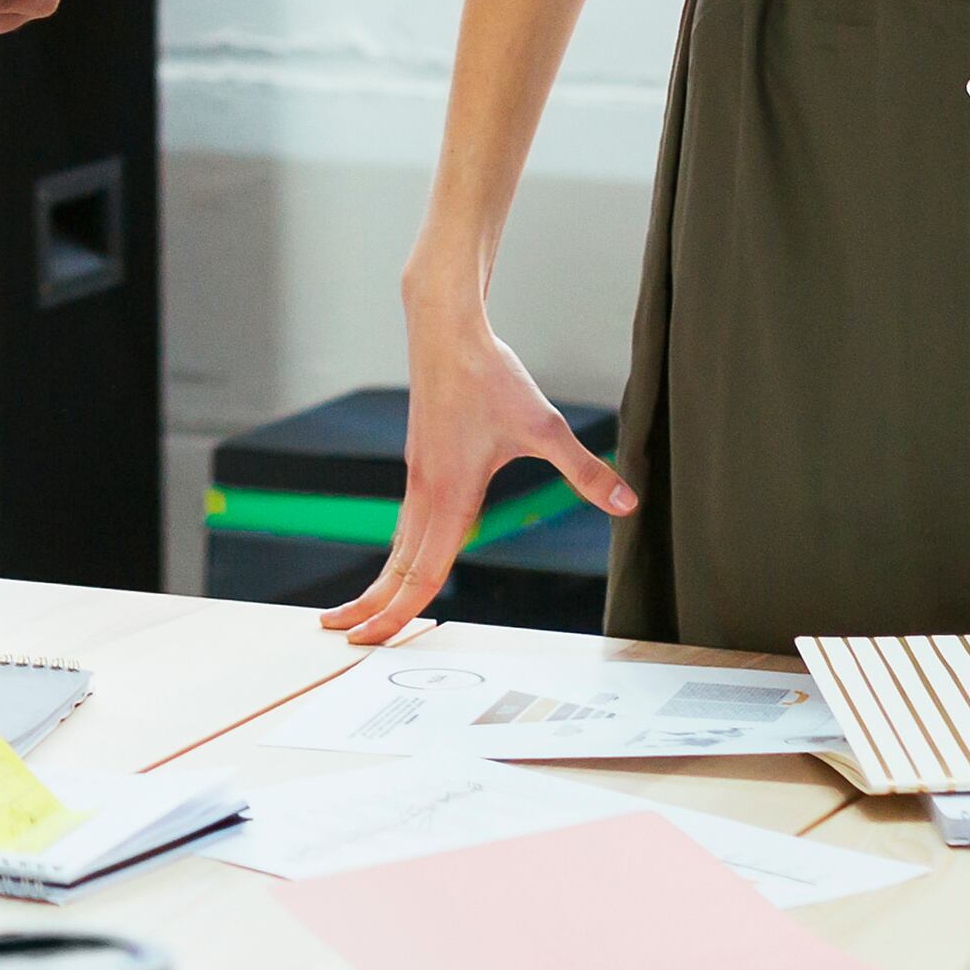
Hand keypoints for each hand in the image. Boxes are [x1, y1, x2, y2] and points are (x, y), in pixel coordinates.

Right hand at [317, 285, 634, 641]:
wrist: (445, 330)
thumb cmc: (490, 376)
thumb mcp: (544, 426)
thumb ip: (584, 469)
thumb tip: (627, 501)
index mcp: (448, 495)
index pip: (421, 572)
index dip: (397, 612)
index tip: (370, 639)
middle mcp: (426, 492)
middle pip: (396, 566)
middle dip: (371, 606)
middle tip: (342, 637)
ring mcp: (419, 477)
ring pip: (397, 544)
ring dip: (381, 580)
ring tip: (360, 608)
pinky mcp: (420, 462)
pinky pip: (405, 521)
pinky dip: (397, 550)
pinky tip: (404, 555)